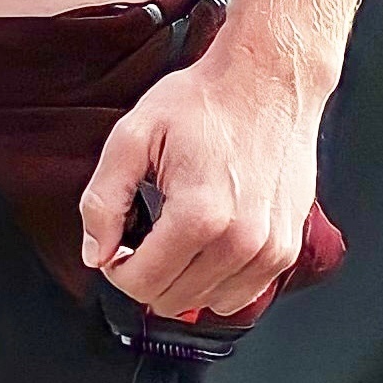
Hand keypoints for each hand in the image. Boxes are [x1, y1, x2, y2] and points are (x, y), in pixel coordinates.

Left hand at [78, 46, 319, 321]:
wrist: (268, 80)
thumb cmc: (206, 100)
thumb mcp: (135, 134)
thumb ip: (104, 198)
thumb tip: (95, 252)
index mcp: (199, 216)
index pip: (143, 284)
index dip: (117, 267)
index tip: (118, 243)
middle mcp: (240, 242)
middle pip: (172, 300)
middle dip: (147, 273)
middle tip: (143, 231)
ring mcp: (269, 250)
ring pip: (207, 303)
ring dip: (183, 279)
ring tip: (176, 230)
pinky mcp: (286, 249)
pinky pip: (242, 295)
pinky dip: (217, 280)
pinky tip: (206, 241)